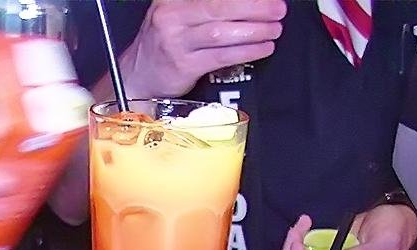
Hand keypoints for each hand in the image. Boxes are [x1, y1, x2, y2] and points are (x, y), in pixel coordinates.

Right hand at [118, 0, 285, 98]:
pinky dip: (245, 51)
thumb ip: (205, 5)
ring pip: (220, 32)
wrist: (138, 74)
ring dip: (254, 31)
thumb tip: (247, 3)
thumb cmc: (164, 41)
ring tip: (274, 29)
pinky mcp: (183, 66)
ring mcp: (175, 42)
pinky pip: (220, 56)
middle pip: (219, 7)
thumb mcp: (176, 13)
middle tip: (277, 9)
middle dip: (254, 8)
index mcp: (171, 0)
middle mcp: (170, 17)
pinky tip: (261, 48)